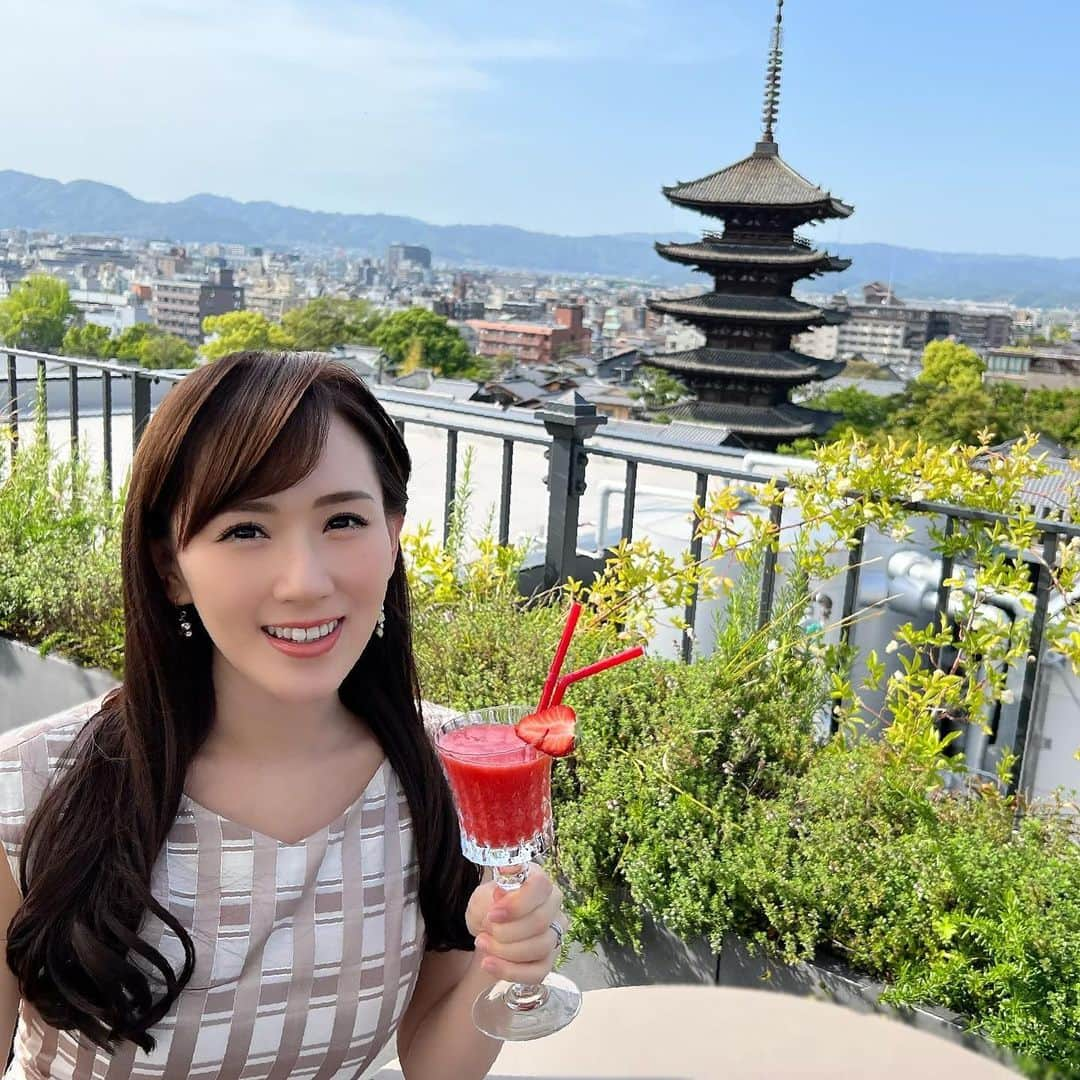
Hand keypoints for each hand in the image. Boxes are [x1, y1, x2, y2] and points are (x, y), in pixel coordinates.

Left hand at [466, 865, 566, 985]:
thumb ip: (491, 894)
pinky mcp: (549, 960)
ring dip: (505, 951)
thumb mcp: (483, 895)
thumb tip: (501, 894)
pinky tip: (489, 964)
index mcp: (539, 882)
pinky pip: (537, 972)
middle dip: (506, 932)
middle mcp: (553, 906)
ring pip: (540, 948)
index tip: (492, 915)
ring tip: (483, 944)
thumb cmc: (490, 906)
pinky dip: (510, 971)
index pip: (540, 887)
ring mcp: (554, 934)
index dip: (516, 904)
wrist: (489, 927)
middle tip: (484, 932)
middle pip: (540, 922)